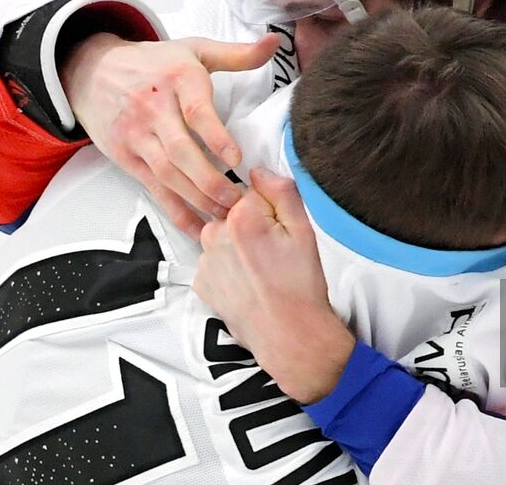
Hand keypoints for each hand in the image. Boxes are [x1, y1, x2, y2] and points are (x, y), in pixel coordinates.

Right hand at [62, 31, 279, 237]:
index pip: (196, 111)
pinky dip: (176, 211)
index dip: (216, 137)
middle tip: (239, 201)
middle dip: (210, 181)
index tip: (238, 159)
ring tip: (226, 217)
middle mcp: (154, 109)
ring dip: (197, 199)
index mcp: (177, 80)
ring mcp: (137, 135)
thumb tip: (274, 42)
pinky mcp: (126, 157)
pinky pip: (153, 189)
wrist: (91, 71)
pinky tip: (198, 227)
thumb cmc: (153, 63)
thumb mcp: (193, 50)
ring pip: (167, 174)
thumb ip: (237, 54)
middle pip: (181, 151)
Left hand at [193, 168, 353, 403]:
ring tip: (262, 271)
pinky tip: (248, 282)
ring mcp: (205, 261)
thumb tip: (258, 171)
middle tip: (274, 253)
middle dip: (251, 226)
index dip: (270, 209)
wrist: (289, 335)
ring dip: (238, 247)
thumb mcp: (304, 231)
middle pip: (233, 213)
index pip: (251, 192)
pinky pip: (214, 262)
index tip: (280, 230)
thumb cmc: (300, 286)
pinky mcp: (201, 282)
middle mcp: (215, 236)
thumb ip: (281, 191)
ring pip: (222, 238)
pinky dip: (228, 268)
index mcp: (242, 218)